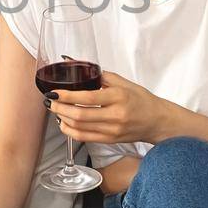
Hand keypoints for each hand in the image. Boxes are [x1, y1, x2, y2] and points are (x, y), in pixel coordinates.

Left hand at [46, 70, 168, 146]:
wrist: (157, 121)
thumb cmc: (141, 100)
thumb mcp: (124, 83)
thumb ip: (102, 76)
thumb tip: (79, 67)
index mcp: (118, 97)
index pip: (87, 98)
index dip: (67, 96)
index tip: (54, 91)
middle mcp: (115, 115)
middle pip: (80, 115)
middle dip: (59, 108)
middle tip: (50, 101)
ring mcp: (112, 130)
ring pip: (79, 128)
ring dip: (62, 119)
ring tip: (55, 109)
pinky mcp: (110, 140)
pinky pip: (84, 138)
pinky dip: (70, 131)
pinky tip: (64, 123)